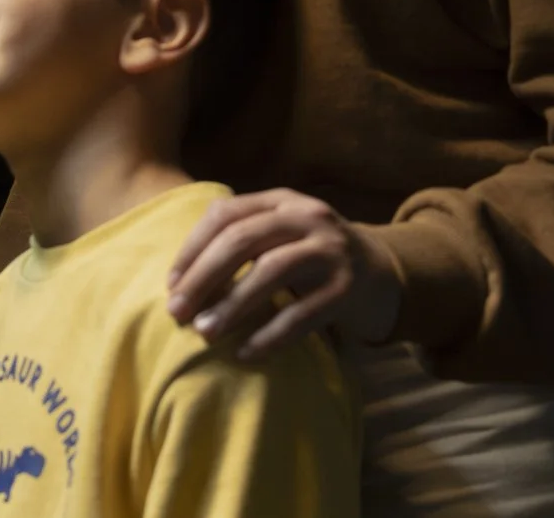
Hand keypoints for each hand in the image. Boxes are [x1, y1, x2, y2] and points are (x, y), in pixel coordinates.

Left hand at [167, 188, 399, 361]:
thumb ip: (243, 242)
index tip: (170, 285)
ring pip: (272, 271)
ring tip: (205, 332)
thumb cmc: (313, 260)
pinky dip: (270, 335)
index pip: (226, 214)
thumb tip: (180, 283)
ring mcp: (332, 250)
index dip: (193, 249)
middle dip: (203, 276)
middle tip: (177, 312)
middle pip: (243, 239)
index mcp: (282, 201)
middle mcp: (308, 217)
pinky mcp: (349, 288)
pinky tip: (246, 353)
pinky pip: (303, 313)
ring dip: (233, 304)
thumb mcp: (281, 237)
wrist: (383, 274)